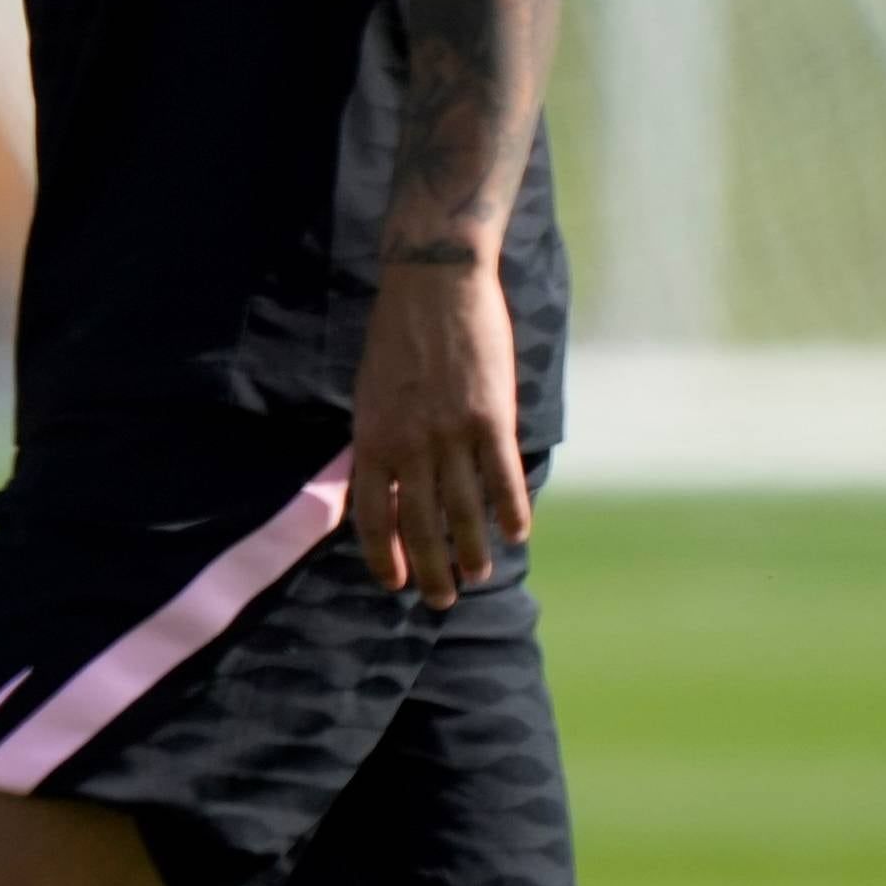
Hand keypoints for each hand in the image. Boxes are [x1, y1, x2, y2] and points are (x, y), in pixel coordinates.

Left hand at [349, 255, 528, 607]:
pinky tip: (517, 535)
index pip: (370, 514)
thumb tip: (381, 487)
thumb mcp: (368, 392)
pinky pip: (502, 479)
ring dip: (472, 550)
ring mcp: (451, 433)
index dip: (383, 554)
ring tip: (479, 574)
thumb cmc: (396, 337)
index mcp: (371, 436)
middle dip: (430, 569)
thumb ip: (377, 440)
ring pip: (464, 511)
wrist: (433, 286)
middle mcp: (408, 443)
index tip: (394, 582)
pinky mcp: (491, 419)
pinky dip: (511, 512)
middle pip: (419, 524)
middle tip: (442, 599)